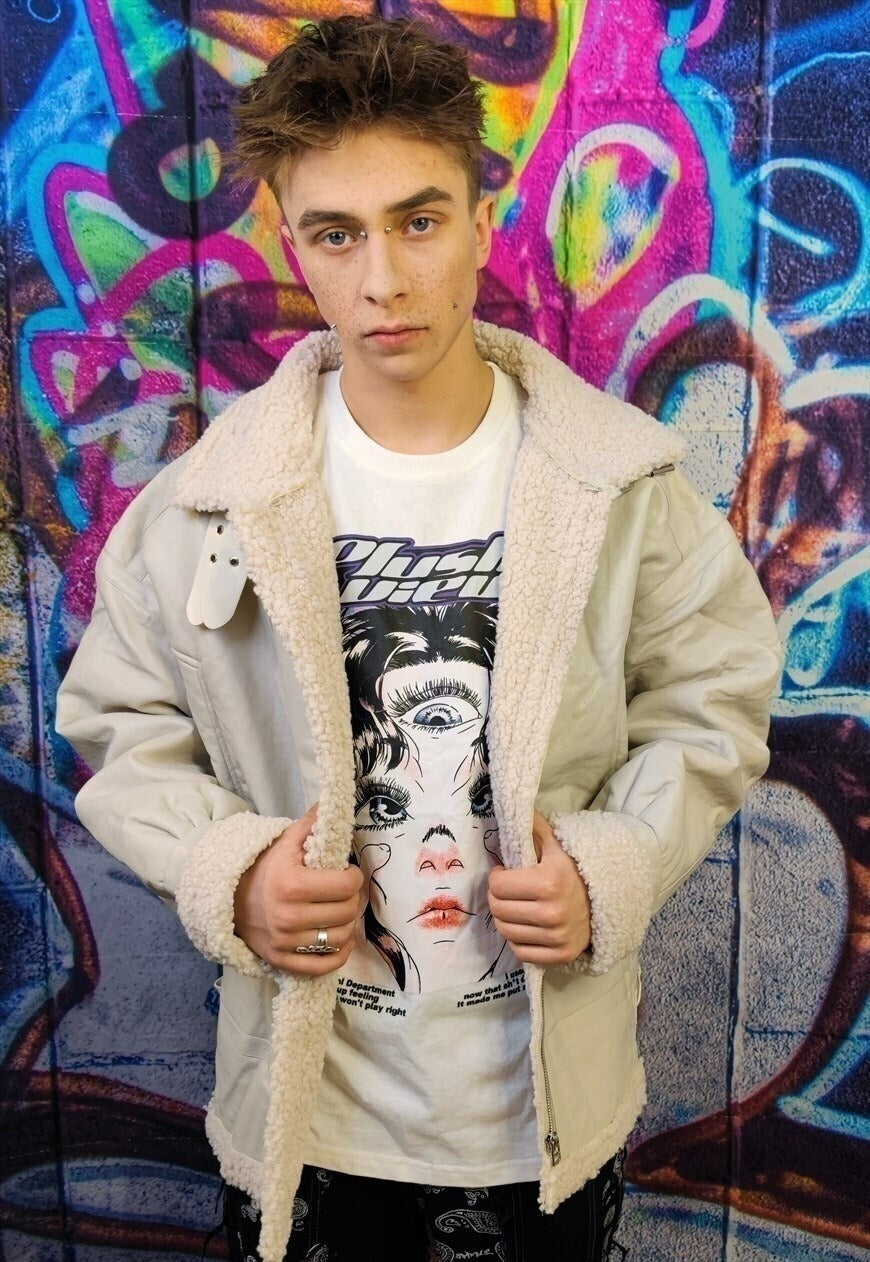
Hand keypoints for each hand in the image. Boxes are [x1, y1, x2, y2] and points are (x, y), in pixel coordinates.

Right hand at [233, 803, 362, 975]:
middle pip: (346, 912)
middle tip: (345, 891)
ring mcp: (285, 943)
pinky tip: (339, 939)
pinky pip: (325, 965)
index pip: (346, 885)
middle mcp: (288, 917)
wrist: (229, 899)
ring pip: (340, 937)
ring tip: (339, 910)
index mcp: (291, 885)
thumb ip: (312, 824)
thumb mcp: (285, 842)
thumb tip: (333, 801)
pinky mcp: (282, 962)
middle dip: (352, 898)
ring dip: (347, 924)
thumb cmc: (265, 868)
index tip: (347, 872)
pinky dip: (339, 953)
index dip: (353, 877)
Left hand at [487, 810, 590, 966]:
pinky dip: (518, 940)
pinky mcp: (559, 957)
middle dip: (497, 897)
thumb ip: (535, 829)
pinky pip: (520, 952)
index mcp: (548, 882)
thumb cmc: (576, 873)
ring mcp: (556, 938)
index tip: (505, 873)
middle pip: (498, 909)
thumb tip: (515, 806)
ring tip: (515, 907)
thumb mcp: (559, 847)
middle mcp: (551, 913)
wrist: (609, 903)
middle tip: (507, 891)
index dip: (496, 877)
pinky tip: (526, 926)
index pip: (497, 885)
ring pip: (506, 931)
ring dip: (505, 918)